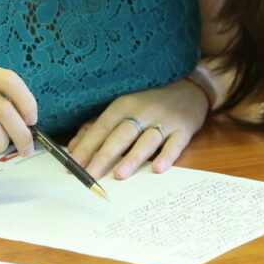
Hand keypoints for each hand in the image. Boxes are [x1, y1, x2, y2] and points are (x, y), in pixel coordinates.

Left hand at [67, 78, 209, 179]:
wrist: (190, 88)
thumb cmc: (150, 103)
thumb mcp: (123, 109)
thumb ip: (98, 127)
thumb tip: (73, 148)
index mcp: (124, 105)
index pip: (102, 127)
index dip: (87, 146)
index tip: (73, 165)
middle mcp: (143, 111)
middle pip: (121, 134)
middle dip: (105, 155)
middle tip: (91, 174)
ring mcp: (164, 120)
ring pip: (147, 139)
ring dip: (133, 157)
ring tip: (120, 175)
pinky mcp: (184, 128)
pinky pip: (176, 143)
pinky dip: (167, 156)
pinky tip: (158, 168)